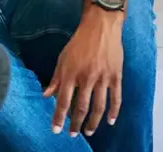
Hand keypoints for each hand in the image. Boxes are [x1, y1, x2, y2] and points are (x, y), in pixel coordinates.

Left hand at [44, 8, 123, 136]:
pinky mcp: (116, 76)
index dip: (59, 116)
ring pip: (99, 106)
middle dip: (76, 123)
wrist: (101, 27)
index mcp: (71, 73)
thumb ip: (56, 78)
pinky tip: (110, 121)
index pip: (63, 100)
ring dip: (94, 122)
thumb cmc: (79, 42)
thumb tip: (46, 95)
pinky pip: (116, 98)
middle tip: (73, 134)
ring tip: (89, 131)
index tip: (56, 130)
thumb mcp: (62, 58)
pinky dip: (114, 111)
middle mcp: (87, 77)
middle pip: (81, 106)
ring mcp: (103, 78)